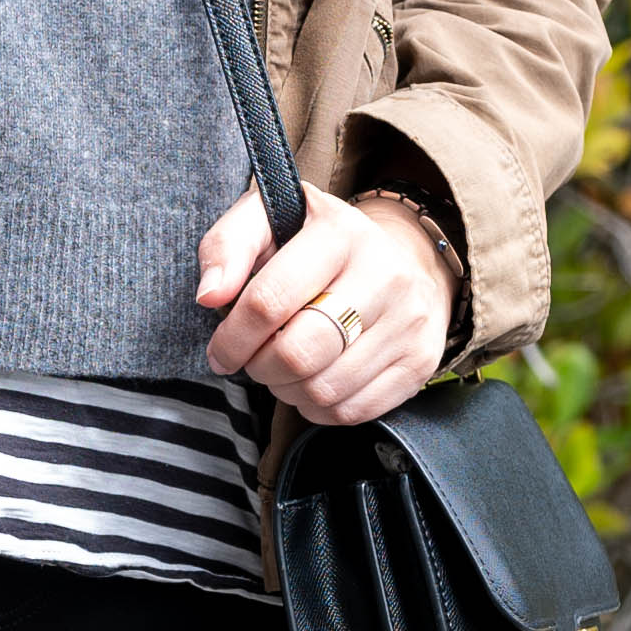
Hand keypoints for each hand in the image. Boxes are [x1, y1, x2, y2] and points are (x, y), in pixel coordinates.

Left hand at [197, 181, 455, 425]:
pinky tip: (311, 381)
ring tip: (282, 368)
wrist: (407, 258)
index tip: (221, 350)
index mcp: (340, 234)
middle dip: (260, 367)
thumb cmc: (319, 243)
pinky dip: (318, 407)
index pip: (270, 300)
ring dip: (286, 390)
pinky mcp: (420, 363)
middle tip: (253, 360)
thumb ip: (227, 245)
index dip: (233, 336)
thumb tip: (210, 295)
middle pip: (299, 353)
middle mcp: (385, 276)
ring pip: (324, 389)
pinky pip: (351, 411)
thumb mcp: (269, 219)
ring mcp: (408, 323)